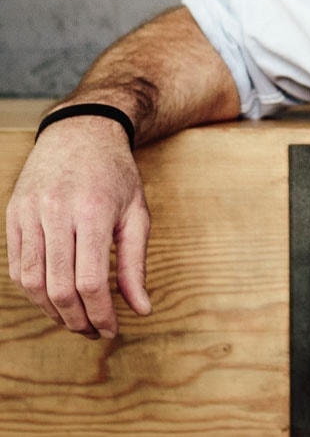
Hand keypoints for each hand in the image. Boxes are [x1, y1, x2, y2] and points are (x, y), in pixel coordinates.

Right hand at [5, 115, 151, 338]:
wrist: (81, 131)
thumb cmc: (115, 174)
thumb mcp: (137, 212)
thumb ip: (136, 262)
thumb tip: (142, 309)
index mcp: (94, 211)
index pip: (90, 282)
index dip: (100, 314)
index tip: (111, 330)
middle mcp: (57, 213)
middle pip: (59, 287)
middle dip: (77, 319)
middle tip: (93, 331)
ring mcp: (30, 213)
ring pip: (32, 282)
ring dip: (52, 311)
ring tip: (74, 319)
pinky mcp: (13, 215)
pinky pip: (18, 266)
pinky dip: (34, 290)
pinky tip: (54, 297)